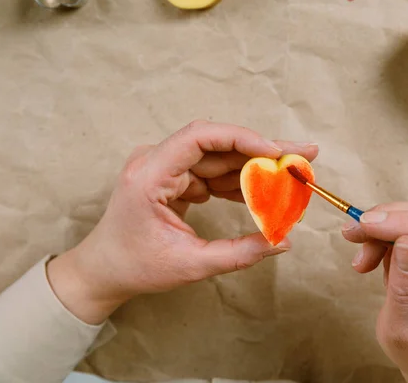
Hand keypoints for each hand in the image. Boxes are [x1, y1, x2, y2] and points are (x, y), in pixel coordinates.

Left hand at [47, 120, 318, 323]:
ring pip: (219, 157)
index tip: (278, 151)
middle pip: (217, 143)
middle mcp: (155, 162)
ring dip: (256, 167)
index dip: (242, 138)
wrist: (103, 271)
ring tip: (292, 176)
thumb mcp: (190, 265)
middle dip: (263, 149)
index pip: (200, 136)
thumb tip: (282, 242)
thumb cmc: (136, 267)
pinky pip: (212, 172)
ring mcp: (164, 167)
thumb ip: (238, 253)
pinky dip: (239, 182)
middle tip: (304, 153)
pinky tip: (264, 192)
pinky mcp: (173, 178)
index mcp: (149, 175)